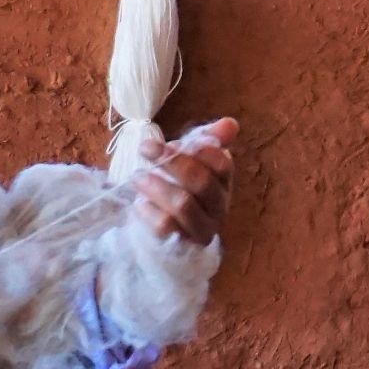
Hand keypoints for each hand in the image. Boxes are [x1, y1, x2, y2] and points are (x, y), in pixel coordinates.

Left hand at [135, 118, 235, 244]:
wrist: (162, 232)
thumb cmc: (177, 189)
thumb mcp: (189, 161)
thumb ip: (207, 141)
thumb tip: (230, 123)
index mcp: (223, 184)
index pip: (222, 164)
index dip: (199, 151)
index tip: (173, 142)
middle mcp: (218, 208)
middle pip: (201, 182)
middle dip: (172, 161)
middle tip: (146, 148)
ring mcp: (201, 229)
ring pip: (183, 204)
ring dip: (157, 187)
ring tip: (138, 178)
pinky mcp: (181, 245)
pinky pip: (165, 226)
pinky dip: (149, 211)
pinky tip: (139, 204)